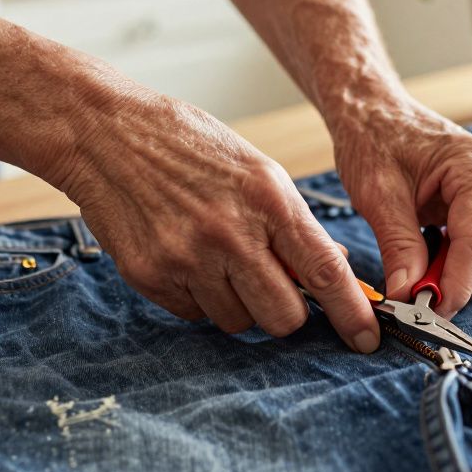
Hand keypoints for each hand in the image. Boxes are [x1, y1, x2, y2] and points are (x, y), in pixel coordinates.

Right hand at [44, 84, 378, 351]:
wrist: (104, 132)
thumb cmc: (186, 144)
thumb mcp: (256, 170)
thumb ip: (292, 222)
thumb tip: (331, 267)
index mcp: (267, 199)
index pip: (324, 271)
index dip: (351, 312)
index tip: (367, 339)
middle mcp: (230, 233)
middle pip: (283, 317)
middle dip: (286, 313)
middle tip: (273, 287)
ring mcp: (187, 258)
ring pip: (238, 322)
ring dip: (237, 303)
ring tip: (216, 257)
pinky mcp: (151, 276)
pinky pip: (194, 315)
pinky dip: (198, 297)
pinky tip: (184, 256)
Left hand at [330, 95, 471, 316]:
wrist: (376, 112)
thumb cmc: (374, 140)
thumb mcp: (377, 194)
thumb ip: (398, 247)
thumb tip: (407, 296)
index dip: (455, 286)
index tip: (428, 314)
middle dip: (457, 286)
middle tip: (413, 302)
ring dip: (456, 279)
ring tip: (413, 276)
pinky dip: (456, 266)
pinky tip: (425, 260)